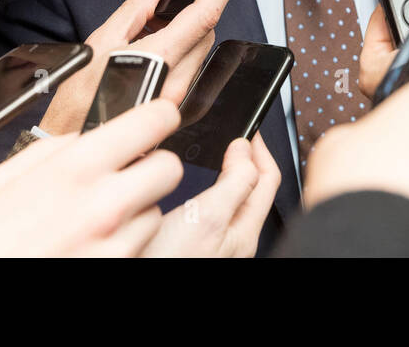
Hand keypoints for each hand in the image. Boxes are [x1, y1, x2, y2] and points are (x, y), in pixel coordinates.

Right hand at [0, 100, 183, 256]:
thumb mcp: (3, 179)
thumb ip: (53, 148)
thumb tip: (85, 136)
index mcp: (76, 168)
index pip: (154, 122)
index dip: (161, 116)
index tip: (159, 118)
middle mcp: (104, 203)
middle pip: (170, 168)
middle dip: (154, 166)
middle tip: (131, 172)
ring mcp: (116, 242)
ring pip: (156, 211)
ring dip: (137, 210)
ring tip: (98, 218)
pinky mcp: (120, 266)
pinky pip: (142, 245)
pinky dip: (126, 242)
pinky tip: (95, 242)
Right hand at [38, 0, 234, 134]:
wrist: (73, 136)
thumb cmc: (80, 97)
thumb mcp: (101, 41)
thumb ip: (135, 11)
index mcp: (160, 59)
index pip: (204, 17)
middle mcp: (177, 82)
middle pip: (205, 36)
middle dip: (196, 13)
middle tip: (170, 4)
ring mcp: (178, 98)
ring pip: (199, 54)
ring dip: (186, 35)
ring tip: (153, 30)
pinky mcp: (174, 107)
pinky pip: (188, 72)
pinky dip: (178, 55)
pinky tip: (154, 52)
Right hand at [141, 136, 278, 256]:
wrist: (140, 283)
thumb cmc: (171, 264)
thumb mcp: (207, 217)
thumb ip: (233, 184)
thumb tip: (246, 149)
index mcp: (244, 231)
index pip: (268, 179)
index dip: (260, 148)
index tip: (250, 126)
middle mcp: (234, 239)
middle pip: (252, 188)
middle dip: (247, 157)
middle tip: (235, 134)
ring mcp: (215, 244)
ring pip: (232, 199)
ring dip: (227, 171)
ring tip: (217, 152)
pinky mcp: (194, 246)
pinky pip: (212, 211)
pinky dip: (209, 188)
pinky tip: (193, 185)